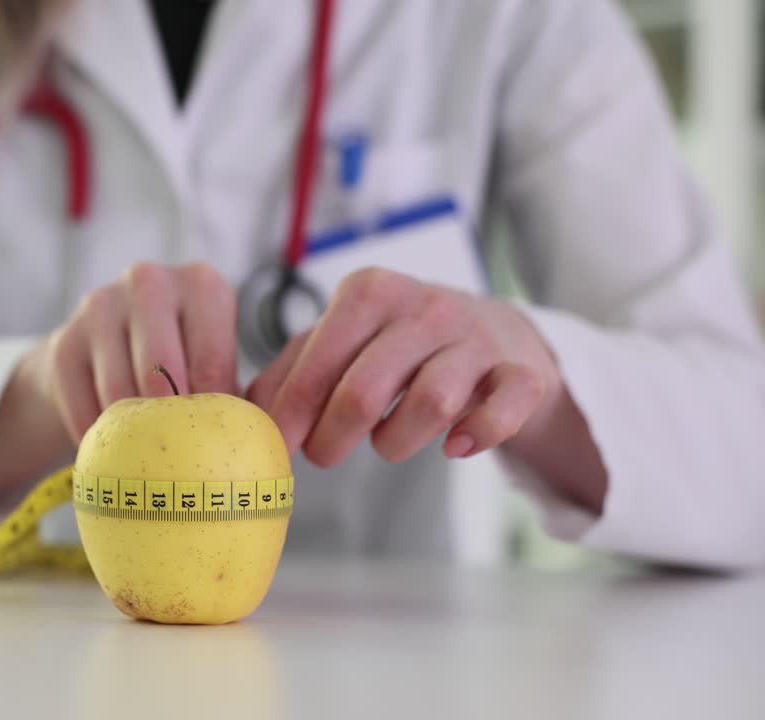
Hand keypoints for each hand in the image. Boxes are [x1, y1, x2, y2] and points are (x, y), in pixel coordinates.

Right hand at [35, 262, 239, 441]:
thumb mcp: (216, 370)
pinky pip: (80, 403)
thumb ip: (241, 400)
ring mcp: (101, 305)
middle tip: (174, 456)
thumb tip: (257, 447)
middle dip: (168, 420)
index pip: (211, 358)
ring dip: (130, 433)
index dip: (211, 412)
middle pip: (160, 369)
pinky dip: (95, 435)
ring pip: (118, 389)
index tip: (208, 445)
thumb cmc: (180, 368)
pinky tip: (108, 450)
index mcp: (202, 285)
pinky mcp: (64, 339)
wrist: (103, 354)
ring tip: (143, 457)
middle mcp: (151, 282)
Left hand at [247, 268, 557, 466]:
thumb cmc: (396, 342)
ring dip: (396, 442)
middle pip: (364, 391)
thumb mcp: (339, 340)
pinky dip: (477, 435)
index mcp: (369, 292)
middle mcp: (423, 307)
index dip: (292, 414)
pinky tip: (453, 448)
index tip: (279, 446)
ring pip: (430, 403)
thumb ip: (289, 371)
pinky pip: (502, 411)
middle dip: (333, 439)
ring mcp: (476, 338)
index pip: (318, 362)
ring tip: (385, 445)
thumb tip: (245, 415)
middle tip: (322, 456)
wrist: (493, 331)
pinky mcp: (521, 372)